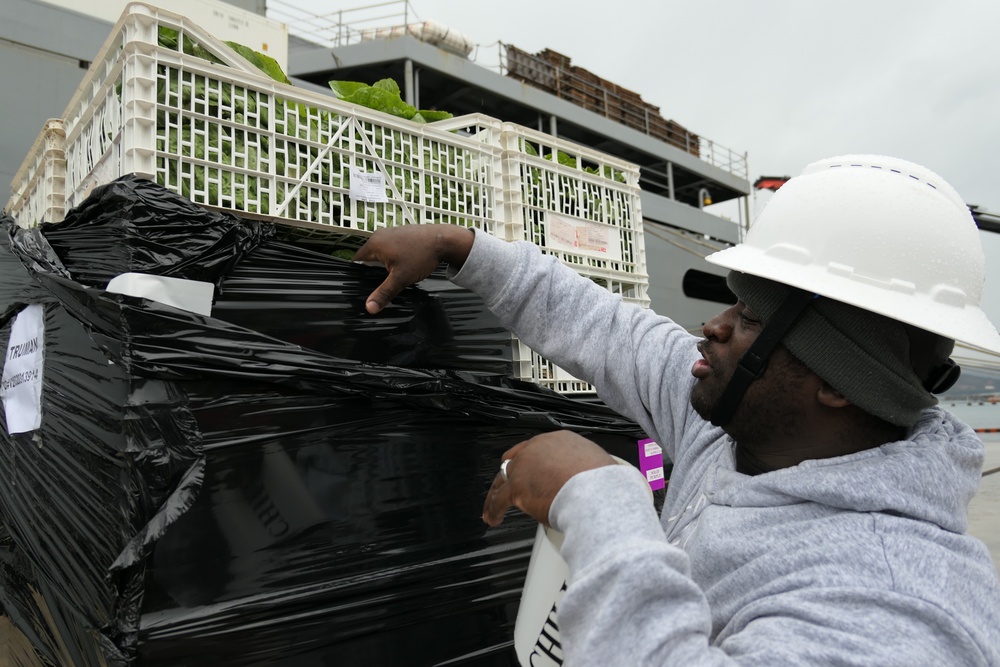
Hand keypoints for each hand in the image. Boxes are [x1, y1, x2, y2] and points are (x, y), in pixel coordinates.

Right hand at [353, 224, 474, 313]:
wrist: (443, 240)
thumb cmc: (421, 255)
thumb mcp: (400, 278)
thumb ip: (384, 293)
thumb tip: (369, 307)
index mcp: (374, 244)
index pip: (356, 261)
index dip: (358, 275)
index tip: (364, 285)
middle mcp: (379, 235)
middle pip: (368, 257)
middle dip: (373, 271)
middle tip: (381, 283)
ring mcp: (391, 232)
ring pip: (380, 253)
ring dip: (384, 264)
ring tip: (393, 274)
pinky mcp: (401, 233)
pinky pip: (390, 248)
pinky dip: (393, 257)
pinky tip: (402, 265)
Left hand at [483, 431, 616, 526]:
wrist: (596, 492)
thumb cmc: (602, 483)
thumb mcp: (593, 464)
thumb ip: (580, 468)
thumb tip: (581, 481)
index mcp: (558, 440)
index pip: (536, 449)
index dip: (530, 463)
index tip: (529, 472)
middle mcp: (537, 448)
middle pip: (514, 460)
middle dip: (510, 475)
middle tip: (507, 487)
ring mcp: (524, 466)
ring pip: (503, 478)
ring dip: (497, 493)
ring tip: (493, 507)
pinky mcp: (517, 487)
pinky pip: (499, 499)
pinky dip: (494, 509)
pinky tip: (494, 518)